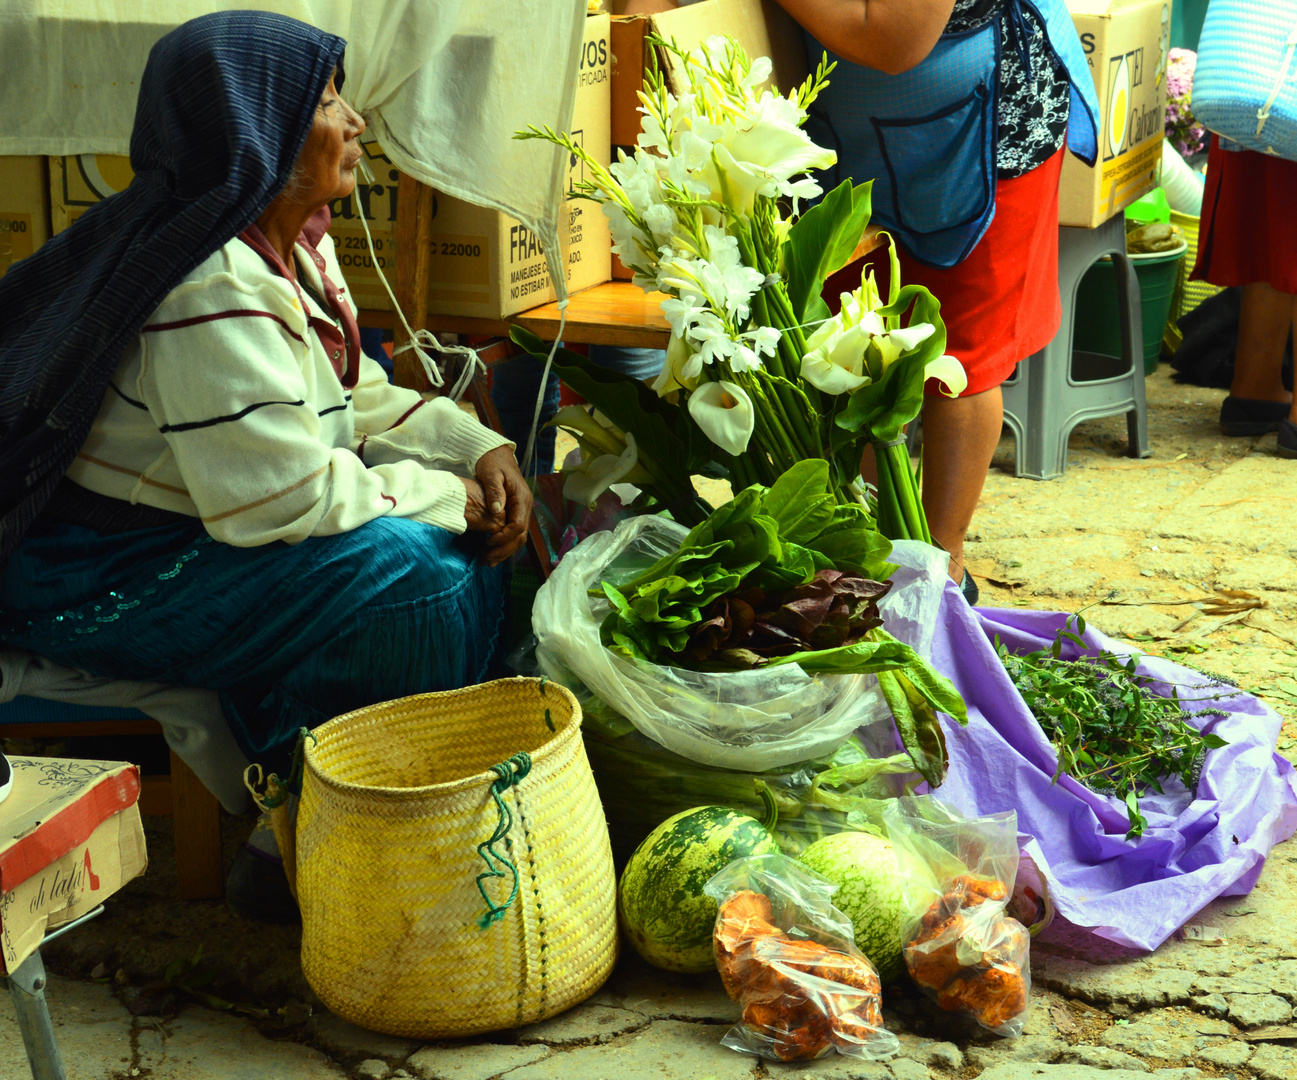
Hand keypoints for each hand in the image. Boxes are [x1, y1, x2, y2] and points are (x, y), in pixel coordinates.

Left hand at [464, 446, 532, 566]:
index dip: (504, 537)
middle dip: (504, 550)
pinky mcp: (515, 512)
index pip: (518, 525)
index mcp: (522, 498)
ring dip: (504, 551)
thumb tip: (497, 510)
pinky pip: (513, 532)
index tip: (488, 542)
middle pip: (520, 536)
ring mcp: (521, 510)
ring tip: (488, 561)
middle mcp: (525, 506)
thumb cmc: (492, 462)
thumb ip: (494, 491)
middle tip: (486, 559)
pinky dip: (504, 544)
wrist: (497, 454)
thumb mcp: (491, 473)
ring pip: (518, 537)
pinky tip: (492, 552)